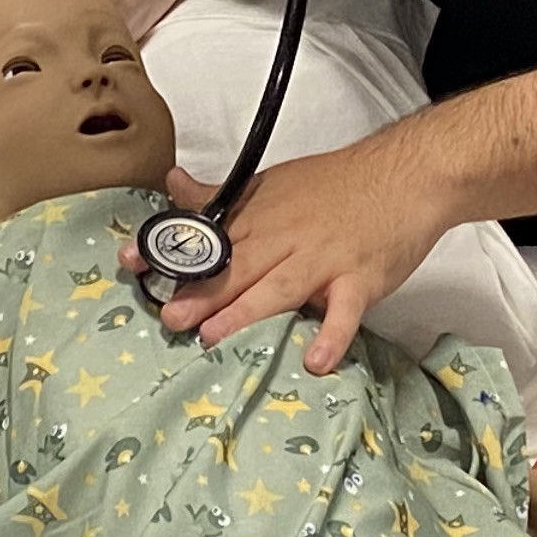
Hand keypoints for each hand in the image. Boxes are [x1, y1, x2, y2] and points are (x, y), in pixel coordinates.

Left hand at [136, 131, 454, 374]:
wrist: (405, 175)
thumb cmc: (338, 184)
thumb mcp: (273, 181)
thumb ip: (222, 195)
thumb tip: (173, 185)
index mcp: (262, 214)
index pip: (209, 235)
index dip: (169, 250)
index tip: (131, 262)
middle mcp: (287, 237)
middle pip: (238, 266)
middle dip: (200, 291)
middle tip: (168, 316)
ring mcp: (324, 260)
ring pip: (279, 287)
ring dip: (246, 312)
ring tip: (214, 337)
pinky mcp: (361, 279)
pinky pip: (345, 312)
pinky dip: (332, 335)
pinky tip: (315, 361)